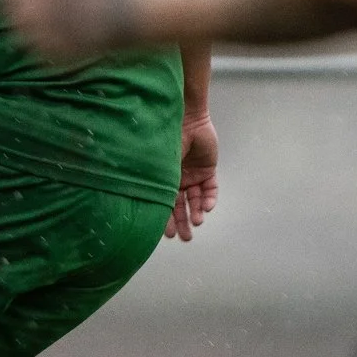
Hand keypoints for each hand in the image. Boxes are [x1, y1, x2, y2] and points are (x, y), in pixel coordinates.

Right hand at [169, 114, 219, 241]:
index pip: (165, 204)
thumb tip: (146, 206)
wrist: (187, 118)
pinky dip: (209, 199)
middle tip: (186, 238)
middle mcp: (178, 180)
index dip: (167, 220)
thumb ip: (157, 183)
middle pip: (181, 206)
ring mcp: (194, 175)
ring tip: (197, 222)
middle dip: (183, 222)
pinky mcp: (208, 170)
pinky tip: (207, 207)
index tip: (168, 234)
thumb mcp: (158, 164)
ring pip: (196, 200)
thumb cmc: (167, 138)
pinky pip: (210, 188)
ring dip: (197, 212)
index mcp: (163, 179)